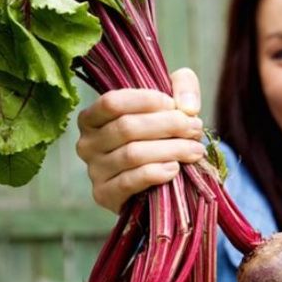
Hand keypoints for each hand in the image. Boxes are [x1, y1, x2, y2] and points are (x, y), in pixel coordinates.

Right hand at [76, 68, 205, 212]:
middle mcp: (87, 143)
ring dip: (170, 150)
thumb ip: (183, 87)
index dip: (146, 101)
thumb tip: (187, 107)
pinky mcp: (104, 194)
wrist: (157, 182)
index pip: (112, 102)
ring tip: (194, 150)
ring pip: (132, 154)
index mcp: (93, 117)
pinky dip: (155, 173)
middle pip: (126, 128)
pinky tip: (174, 169)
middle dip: (168, 125)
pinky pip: (129, 181)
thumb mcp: (171, 102)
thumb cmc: (160, 135)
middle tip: (195, 128)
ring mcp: (94, 171)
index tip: (175, 105)